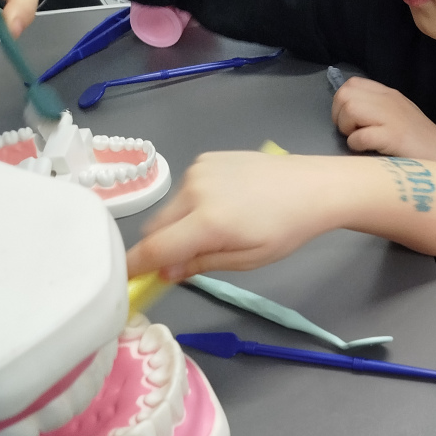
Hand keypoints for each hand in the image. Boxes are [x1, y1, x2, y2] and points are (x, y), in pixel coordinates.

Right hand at [125, 151, 353, 279]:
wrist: (313, 186)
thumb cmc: (286, 230)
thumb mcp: (247, 260)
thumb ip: (201, 264)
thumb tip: (164, 272)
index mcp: (209, 222)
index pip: (155, 248)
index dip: (134, 266)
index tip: (122, 278)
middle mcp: (195, 191)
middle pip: (156, 226)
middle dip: (163, 246)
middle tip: (186, 259)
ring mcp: (198, 170)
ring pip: (170, 208)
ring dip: (180, 223)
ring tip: (218, 227)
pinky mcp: (205, 158)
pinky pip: (185, 189)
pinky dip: (192, 203)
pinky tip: (225, 204)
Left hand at [332, 77, 435, 164]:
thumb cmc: (420, 145)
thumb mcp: (397, 117)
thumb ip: (376, 110)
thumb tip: (348, 114)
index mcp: (388, 94)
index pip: (351, 84)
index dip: (342, 103)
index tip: (350, 122)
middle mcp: (388, 100)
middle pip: (345, 95)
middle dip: (340, 116)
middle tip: (352, 132)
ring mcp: (392, 117)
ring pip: (350, 109)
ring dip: (347, 129)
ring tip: (360, 140)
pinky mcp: (393, 137)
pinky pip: (360, 135)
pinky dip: (357, 144)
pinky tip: (367, 150)